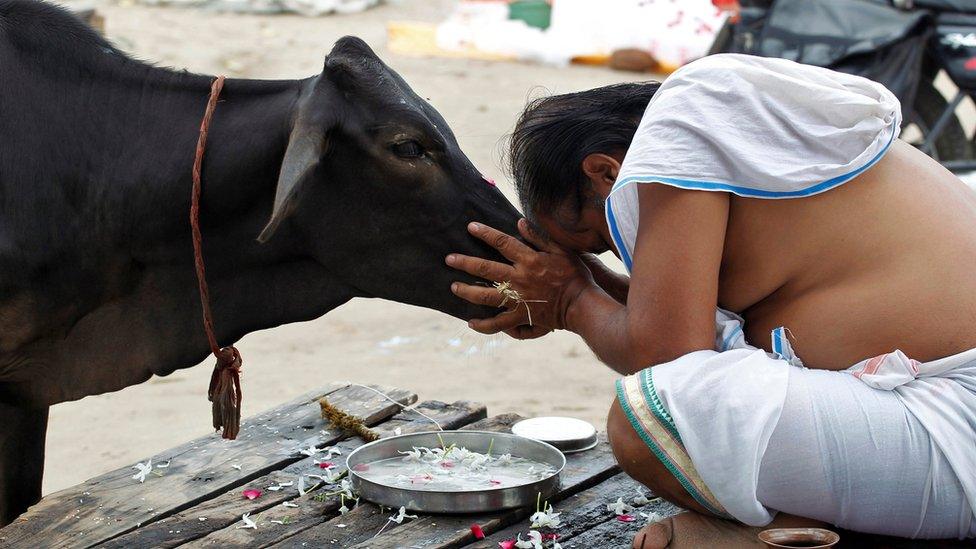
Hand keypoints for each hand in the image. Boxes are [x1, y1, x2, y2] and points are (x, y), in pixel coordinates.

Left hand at [446, 219, 594, 334]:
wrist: (582, 305)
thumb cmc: (575, 275)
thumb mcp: (562, 250)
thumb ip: (540, 236)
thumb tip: (520, 222)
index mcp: (529, 260)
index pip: (502, 242)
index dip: (485, 233)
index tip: (470, 227)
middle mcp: (520, 279)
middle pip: (486, 269)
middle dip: (465, 263)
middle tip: (449, 259)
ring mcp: (518, 299)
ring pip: (486, 296)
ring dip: (467, 291)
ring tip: (454, 287)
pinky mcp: (521, 317)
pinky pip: (498, 323)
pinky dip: (484, 325)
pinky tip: (471, 323)